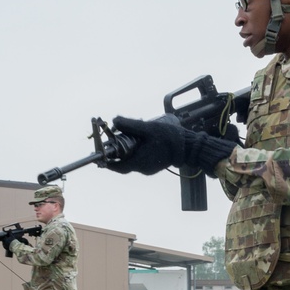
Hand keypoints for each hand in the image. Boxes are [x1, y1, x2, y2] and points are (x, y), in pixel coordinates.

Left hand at [105, 117, 239, 176]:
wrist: (190, 146)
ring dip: (128, 149)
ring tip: (128, 135)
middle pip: (124, 162)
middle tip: (113, 139)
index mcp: (139, 162)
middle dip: (117, 151)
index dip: (106, 161)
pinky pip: (140, 158)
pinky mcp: (154, 164)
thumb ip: (130, 125)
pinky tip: (140, 139)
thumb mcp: (148, 128)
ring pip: (132, 159)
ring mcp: (149, 167)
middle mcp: (143, 168)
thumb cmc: (171, 138)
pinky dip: (136, 150)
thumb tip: (114, 120)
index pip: (117, 166)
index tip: (98, 155)